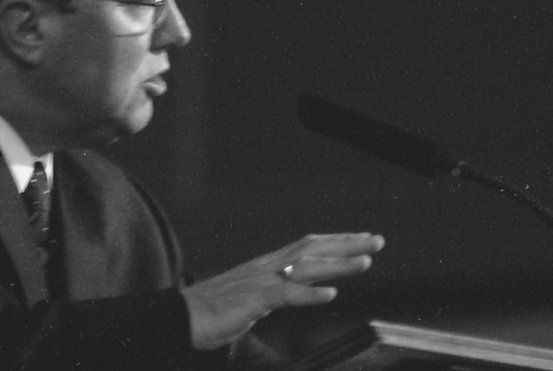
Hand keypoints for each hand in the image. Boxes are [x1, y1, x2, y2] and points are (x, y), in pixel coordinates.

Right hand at [181, 232, 384, 349]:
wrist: (180, 317)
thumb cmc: (211, 313)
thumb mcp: (250, 302)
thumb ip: (272, 297)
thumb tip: (288, 297)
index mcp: (266, 266)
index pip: (307, 247)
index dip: (336, 242)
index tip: (362, 241)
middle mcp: (266, 267)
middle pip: (312, 248)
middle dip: (347, 244)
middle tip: (378, 240)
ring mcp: (259, 281)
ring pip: (305, 266)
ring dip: (338, 264)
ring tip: (366, 261)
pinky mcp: (252, 300)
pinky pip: (285, 294)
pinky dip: (309, 293)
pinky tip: (331, 294)